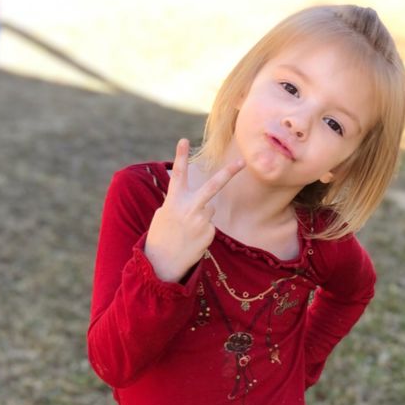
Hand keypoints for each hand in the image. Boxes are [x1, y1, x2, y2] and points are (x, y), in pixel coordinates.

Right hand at [144, 139, 244, 281]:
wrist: (162, 264)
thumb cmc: (161, 236)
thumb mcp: (164, 214)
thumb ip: (180, 203)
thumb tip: (203, 203)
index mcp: (174, 201)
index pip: (178, 175)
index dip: (180, 157)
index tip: (184, 140)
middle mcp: (189, 208)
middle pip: (213, 186)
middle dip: (229, 172)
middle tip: (243, 161)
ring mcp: (201, 221)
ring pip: (210, 208)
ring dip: (201, 216)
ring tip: (187, 230)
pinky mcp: (209, 233)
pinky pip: (210, 225)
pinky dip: (203, 230)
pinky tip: (192, 239)